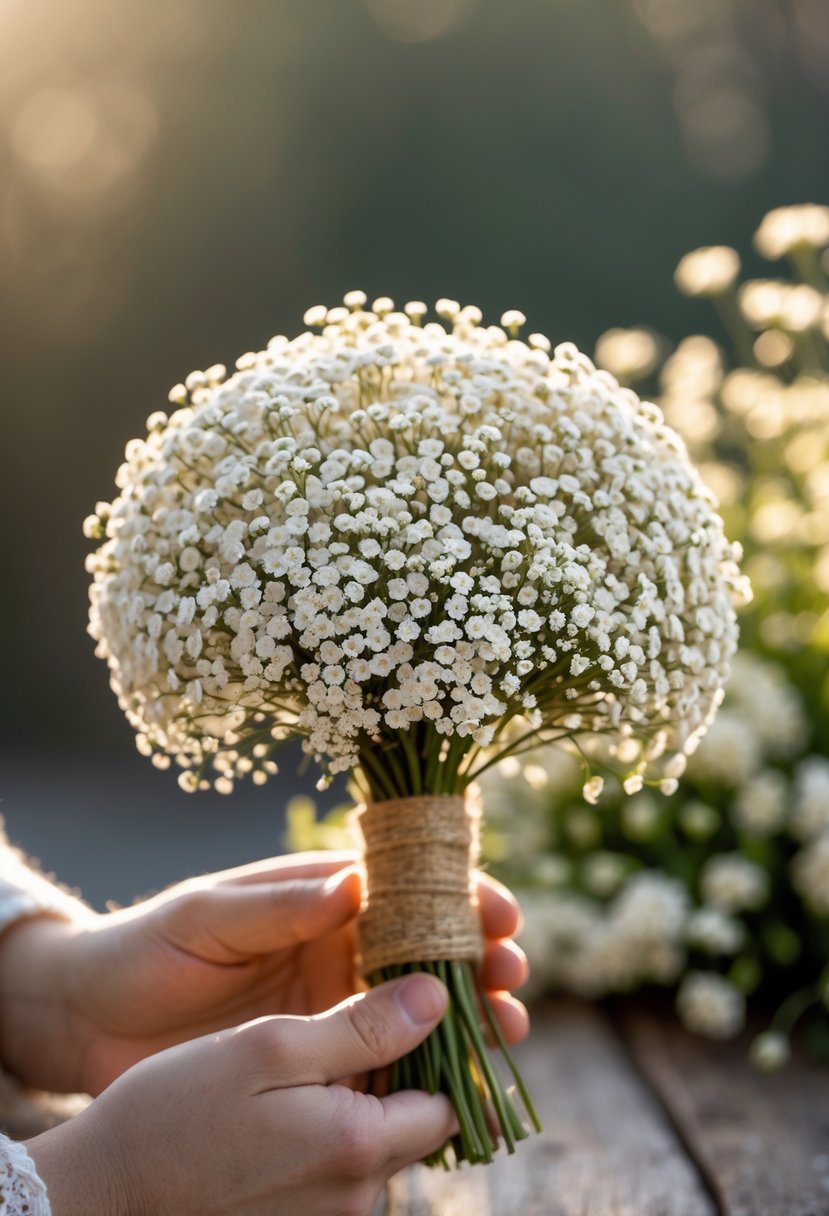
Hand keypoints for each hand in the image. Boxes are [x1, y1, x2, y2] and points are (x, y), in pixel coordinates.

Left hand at [0, 853, 527, 1093]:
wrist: (91, 1018)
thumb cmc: (146, 948)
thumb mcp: (207, 917)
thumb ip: (279, 906)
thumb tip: (354, 883)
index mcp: (317, 899)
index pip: (404, 889)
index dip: (459, 895)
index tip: (501, 913)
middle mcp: (337, 949)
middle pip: (428, 950)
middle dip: (480, 959)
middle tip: (513, 979)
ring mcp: (333, 1006)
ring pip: (419, 1010)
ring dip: (471, 1018)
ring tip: (509, 1032)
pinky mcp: (319, 1059)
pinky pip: (384, 1065)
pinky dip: (428, 1073)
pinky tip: (466, 1084)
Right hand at [28, 975, 457, 1215]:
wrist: (100, 1193)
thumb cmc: (175, 1110)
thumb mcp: (268, 1047)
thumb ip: (361, 1028)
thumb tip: (435, 1000)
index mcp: (355, 1149)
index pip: (445, 1100)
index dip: (435, 1047)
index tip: (407, 1002)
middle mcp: (353, 1201)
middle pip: (413, 1126)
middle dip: (396, 1073)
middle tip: (355, 1016)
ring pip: (373, 1148)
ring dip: (357, 1102)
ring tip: (310, 1056)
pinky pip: (334, 1174)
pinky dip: (323, 1132)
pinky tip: (282, 1102)